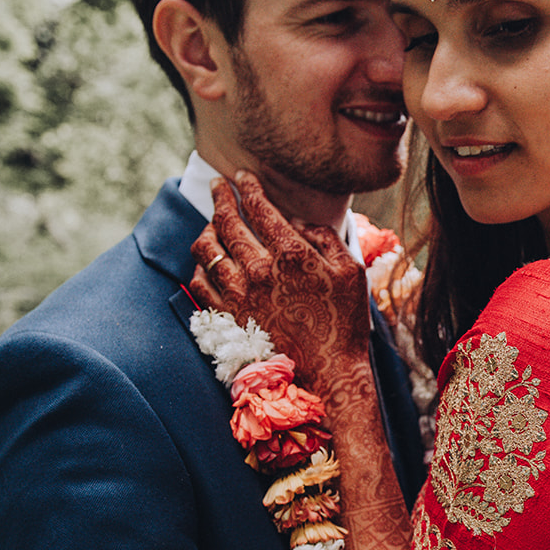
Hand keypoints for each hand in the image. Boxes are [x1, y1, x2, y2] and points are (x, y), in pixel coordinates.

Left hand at [190, 174, 370, 389]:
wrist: (328, 374)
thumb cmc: (345, 322)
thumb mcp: (350, 271)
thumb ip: (324, 238)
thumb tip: (297, 222)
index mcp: (291, 253)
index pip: (259, 207)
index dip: (248, 186)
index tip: (242, 176)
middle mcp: (259, 269)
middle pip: (227, 221)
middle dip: (221, 197)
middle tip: (218, 186)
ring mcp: (239, 294)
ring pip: (207, 248)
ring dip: (206, 228)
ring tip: (210, 221)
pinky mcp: (228, 316)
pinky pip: (200, 282)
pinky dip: (199, 265)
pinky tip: (206, 260)